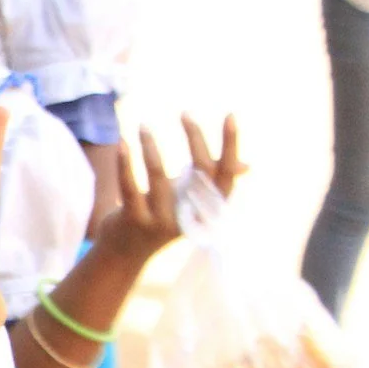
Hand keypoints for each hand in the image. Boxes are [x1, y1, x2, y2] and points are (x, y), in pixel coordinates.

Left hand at [91, 114, 243, 267]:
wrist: (124, 254)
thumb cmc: (162, 217)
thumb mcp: (189, 200)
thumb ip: (211, 182)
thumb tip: (246, 165)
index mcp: (207, 208)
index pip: (226, 175)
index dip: (231, 146)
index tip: (230, 115)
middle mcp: (189, 217)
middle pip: (200, 173)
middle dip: (196, 140)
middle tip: (185, 113)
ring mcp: (161, 221)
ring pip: (158, 177)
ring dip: (150, 147)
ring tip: (143, 125)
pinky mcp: (134, 222)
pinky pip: (130, 188)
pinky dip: (125, 164)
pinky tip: (122, 143)